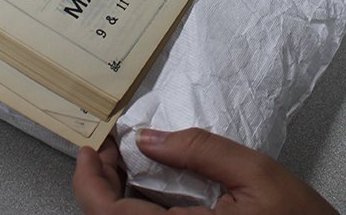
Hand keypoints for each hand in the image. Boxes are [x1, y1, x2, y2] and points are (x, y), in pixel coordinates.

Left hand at [73, 128, 338, 214]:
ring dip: (118, 195)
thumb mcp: (258, 175)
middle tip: (112, 146)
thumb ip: (202, 151)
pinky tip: (151, 185)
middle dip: (101, 180)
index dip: (87, 181)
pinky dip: (141, 208)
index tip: (89, 148)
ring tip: (129, 159)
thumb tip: (152, 138)